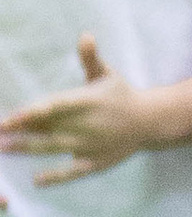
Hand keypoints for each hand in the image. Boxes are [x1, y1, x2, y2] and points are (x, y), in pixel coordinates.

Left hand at [0, 37, 164, 185]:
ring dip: (27, 149)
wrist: (151, 121)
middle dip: (20, 131)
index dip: (32, 113)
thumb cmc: (121, 95)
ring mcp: (91, 146)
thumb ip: (91, 58)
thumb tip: (85, 36)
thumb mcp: (107, 74)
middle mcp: (88, 125)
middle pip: (48, 128)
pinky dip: (56, 177)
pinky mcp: (97, 162)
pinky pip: (73, 172)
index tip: (12, 117)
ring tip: (4, 148)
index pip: (55, 106)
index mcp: (88, 101)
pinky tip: (37, 180)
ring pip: (54, 148)